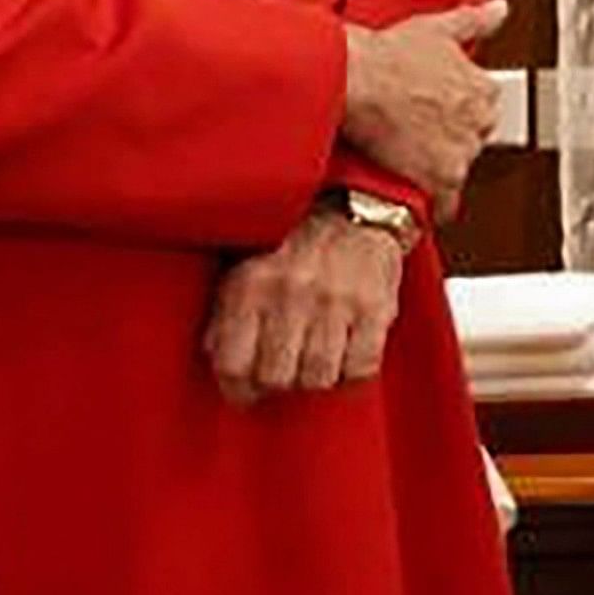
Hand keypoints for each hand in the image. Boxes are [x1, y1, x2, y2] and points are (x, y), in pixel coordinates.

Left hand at [203, 208, 407, 403]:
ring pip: (319, 377)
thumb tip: (216, 358)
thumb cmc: (296, 239)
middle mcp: (292, 292)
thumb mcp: (245, 264)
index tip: (244, 391)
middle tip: (283, 375)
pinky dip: (352, 372)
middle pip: (276, 377)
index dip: (236, 389)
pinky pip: (361, 367)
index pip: (232, 363)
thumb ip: (226, 312)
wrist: (360, 203)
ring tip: (313, 364)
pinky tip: (345, 356)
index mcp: (252, 283)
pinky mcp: (376, 307)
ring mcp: (337, 300)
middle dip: (277, 384)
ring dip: (314, 379)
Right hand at [338, 0, 507, 211]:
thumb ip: (475, 21)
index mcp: (484, 89)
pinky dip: (436, 204)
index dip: (456, 113)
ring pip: (459, 168)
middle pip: (472, 140)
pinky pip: (447, 202)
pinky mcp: (442, 177)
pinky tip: (421, 201)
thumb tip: (501, 9)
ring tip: (409, 161)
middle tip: (419, 135)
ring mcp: (463, 150)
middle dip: (450, 139)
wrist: (354, 79)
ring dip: (439, 167)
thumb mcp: (437, 28)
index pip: (482, 110)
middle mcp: (481, 120)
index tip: (436, 113)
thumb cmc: (387, 54)